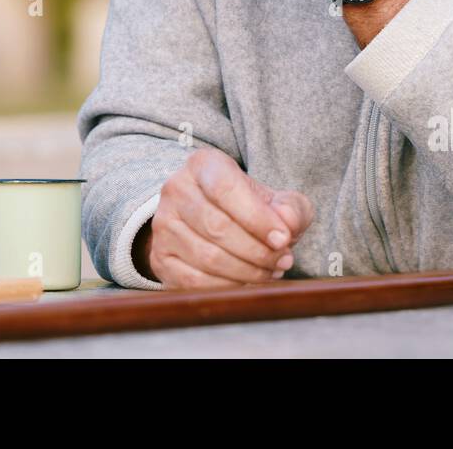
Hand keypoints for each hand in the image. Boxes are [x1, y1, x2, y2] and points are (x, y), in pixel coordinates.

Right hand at [135, 148, 314, 288]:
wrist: (214, 219)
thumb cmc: (249, 208)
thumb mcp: (276, 200)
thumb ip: (292, 208)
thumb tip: (288, 223)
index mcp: (203, 165)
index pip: (226, 188)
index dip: (257, 217)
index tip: (284, 238)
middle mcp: (176, 190)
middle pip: (217, 227)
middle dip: (257, 250)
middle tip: (282, 260)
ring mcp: (163, 225)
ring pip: (207, 257)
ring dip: (246, 272)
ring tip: (269, 272)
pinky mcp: (160, 257)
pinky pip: (194, 281)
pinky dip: (227, 287)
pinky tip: (247, 283)